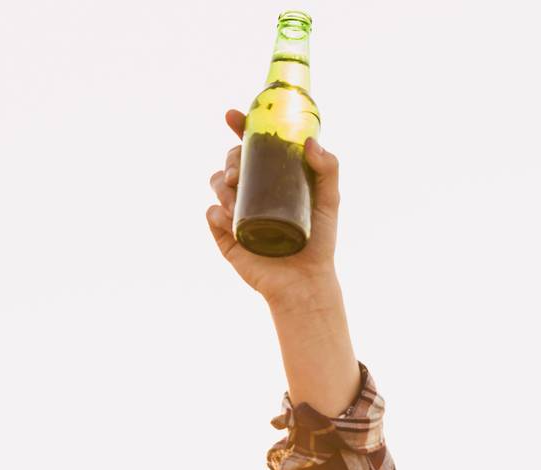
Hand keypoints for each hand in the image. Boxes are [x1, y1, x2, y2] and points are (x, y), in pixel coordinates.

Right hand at [206, 109, 340, 308]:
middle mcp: (251, 191)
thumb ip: (328, 168)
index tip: (233, 116)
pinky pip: (211, 215)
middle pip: (231, 161)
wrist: (305, 282)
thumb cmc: (319, 241)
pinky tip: (226, 215)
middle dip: (230, 160)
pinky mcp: (226, 236)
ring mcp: (236, 213)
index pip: (251, 146)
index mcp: (272, 177)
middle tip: (238, 172)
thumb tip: (309, 142)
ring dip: (221, 184)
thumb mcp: (329, 200)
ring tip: (236, 198)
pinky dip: (215, 212)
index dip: (239, 127)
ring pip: (216, 184)